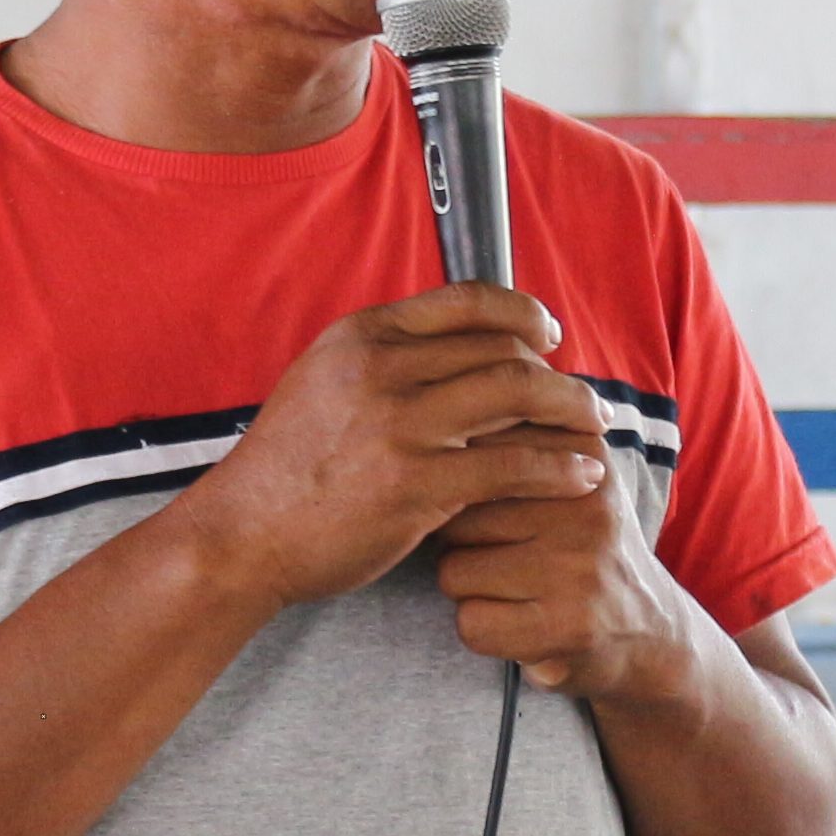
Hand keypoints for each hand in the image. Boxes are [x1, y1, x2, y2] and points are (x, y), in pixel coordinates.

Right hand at [174, 283, 609, 610]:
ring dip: (569, 410)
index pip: (464, 301)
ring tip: (593, 429)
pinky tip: (579, 476)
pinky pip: (511, 465)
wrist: (241, 534)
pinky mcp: (415, 483)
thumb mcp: (322, 385)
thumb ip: (381, 364)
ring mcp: (399, 425)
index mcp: (361, 337)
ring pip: (516, 395)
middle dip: (554, 372)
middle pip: (500, 348)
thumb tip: (451, 353)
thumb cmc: (286, 470)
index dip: (521, 312)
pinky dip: (557, 468)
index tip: (548, 335)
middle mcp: (382, 369)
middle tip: (580, 397)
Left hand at [433, 424, 703, 697]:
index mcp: (585, 452)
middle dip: (460, 539)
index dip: (464, 483)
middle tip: (507, 555)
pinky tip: (518, 623)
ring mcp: (580, 566)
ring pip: (453, 571)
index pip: (475, 449)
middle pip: (456, 511)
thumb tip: (443, 397)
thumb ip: (520, 430)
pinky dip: (482, 630)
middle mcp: (587, 503)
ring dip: (468, 588)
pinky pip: (471, 623)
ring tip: (515, 587)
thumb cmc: (584, 543)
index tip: (492, 503)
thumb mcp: (572, 471)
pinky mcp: (569, 626)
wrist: (651, 630)